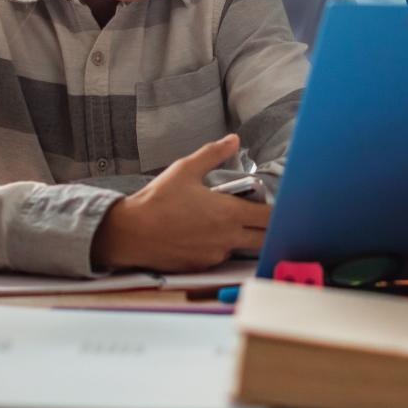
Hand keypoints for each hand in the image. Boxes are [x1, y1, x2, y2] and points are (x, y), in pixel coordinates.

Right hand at [91, 135, 271, 272]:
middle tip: (256, 216)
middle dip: (265, 229)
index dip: (277, 211)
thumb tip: (234, 140)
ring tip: (220, 222)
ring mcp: (215, 256)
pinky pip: (219, 257)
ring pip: (240, 248)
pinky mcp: (201, 267)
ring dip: (239, 238)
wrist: (130, 233)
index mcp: (230, 213)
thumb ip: (213, 154)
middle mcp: (227, 238)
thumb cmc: (157, 200)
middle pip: (265, 239)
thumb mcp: (185, 169)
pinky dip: (218, 247)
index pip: (271, 218)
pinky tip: (201, 235)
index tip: (271, 204)